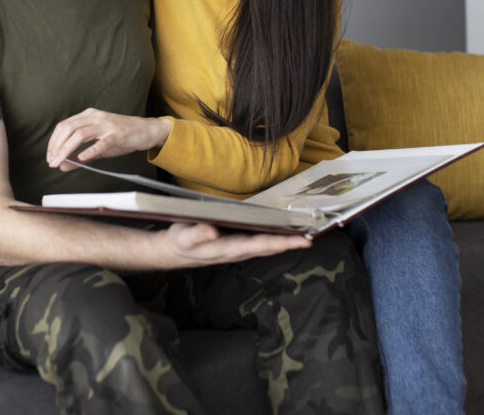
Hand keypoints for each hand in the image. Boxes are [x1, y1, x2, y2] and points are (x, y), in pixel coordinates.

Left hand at [47, 109, 170, 169]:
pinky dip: (90, 150)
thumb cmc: (122, 137)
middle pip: (68, 128)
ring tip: (60, 161)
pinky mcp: (117, 134)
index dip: (53, 141)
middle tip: (51, 161)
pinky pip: (101, 142)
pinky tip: (82, 158)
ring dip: (67, 149)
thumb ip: (79, 156)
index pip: (64, 126)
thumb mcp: (98, 147)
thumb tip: (61, 165)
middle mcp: (95, 117)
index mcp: (88, 116)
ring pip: (80, 134)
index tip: (49, 156)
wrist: (147, 131)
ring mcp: (106, 125)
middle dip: (56, 146)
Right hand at [160, 222, 310, 266]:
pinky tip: (282, 234)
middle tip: (311, 238)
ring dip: (284, 243)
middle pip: (268, 248)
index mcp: (228, 249)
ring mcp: (237, 250)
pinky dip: (273, 240)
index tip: (300, 241)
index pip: (260, 246)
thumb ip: (197, 234)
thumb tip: (212, 231)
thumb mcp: (184, 237)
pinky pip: (259, 244)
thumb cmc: (179, 242)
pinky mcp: (235, 246)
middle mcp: (236, 251)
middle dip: (290, 244)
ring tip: (303, 236)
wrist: (172, 252)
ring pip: (265, 247)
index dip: (281, 243)